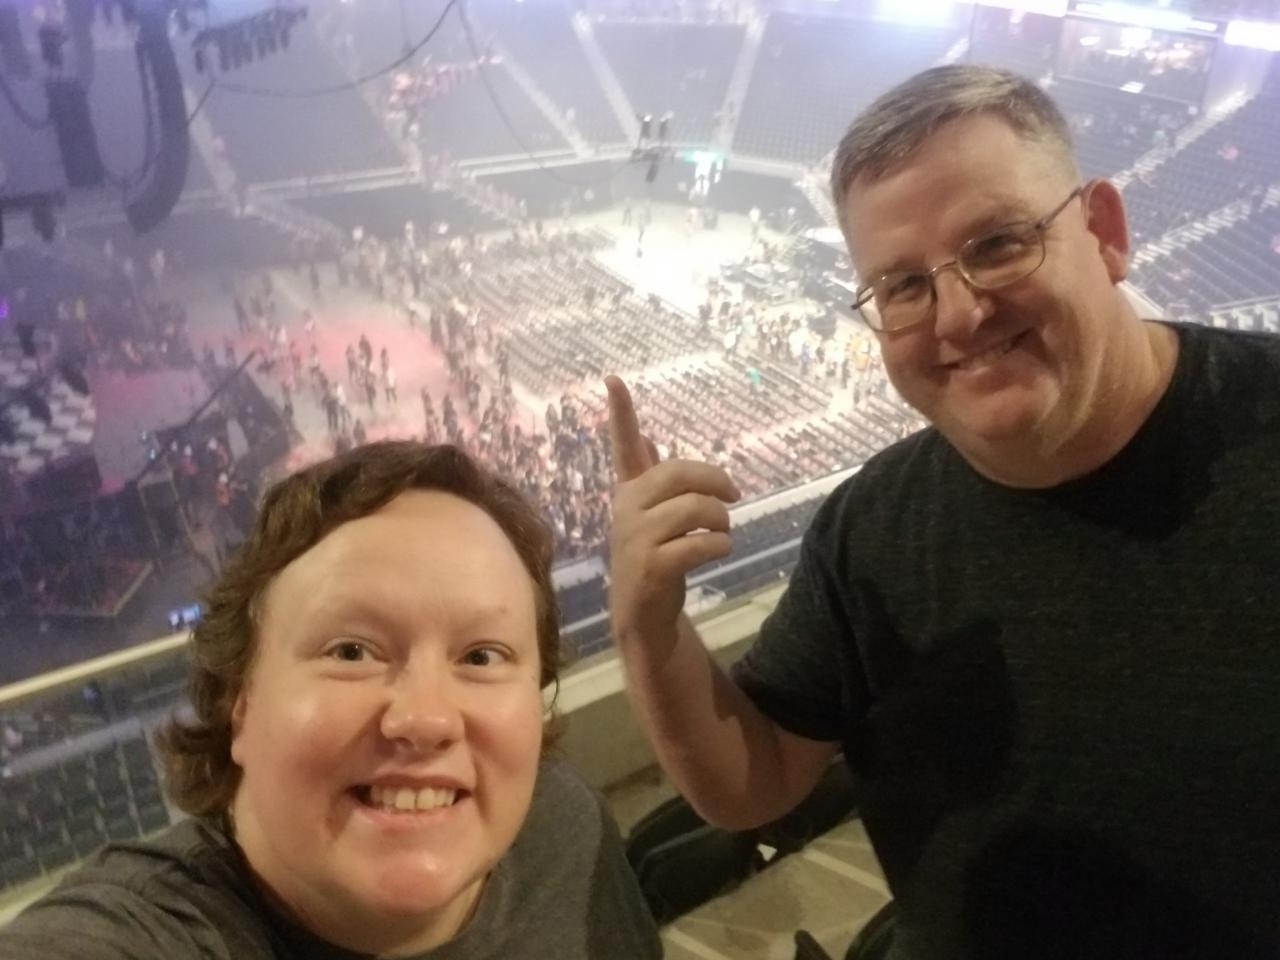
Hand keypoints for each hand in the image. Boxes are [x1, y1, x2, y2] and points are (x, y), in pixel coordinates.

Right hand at [605, 375, 740, 644]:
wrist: (642, 616)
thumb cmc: (652, 559)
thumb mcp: (651, 516)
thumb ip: (649, 478)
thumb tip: (647, 439)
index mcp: (629, 492)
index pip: (623, 445)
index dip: (621, 413)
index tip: (614, 378)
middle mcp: (627, 509)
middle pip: (680, 473)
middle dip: (715, 481)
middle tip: (734, 493)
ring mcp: (636, 538)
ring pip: (696, 509)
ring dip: (722, 520)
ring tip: (723, 533)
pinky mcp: (651, 567)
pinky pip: (699, 543)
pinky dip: (719, 545)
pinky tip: (718, 550)